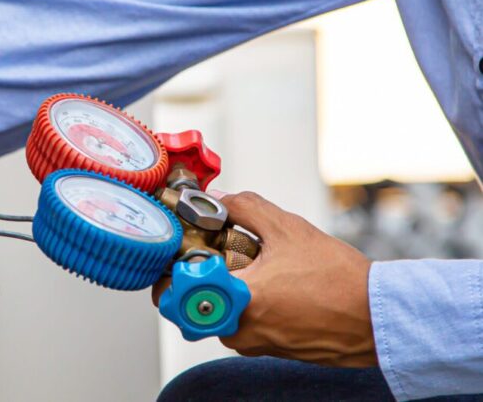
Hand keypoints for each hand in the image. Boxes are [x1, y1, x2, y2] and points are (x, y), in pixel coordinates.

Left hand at [152, 190, 376, 367]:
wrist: (378, 318)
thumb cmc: (339, 280)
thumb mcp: (289, 230)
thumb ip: (246, 209)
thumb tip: (218, 199)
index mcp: (237, 301)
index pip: (175, 294)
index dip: (172, 269)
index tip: (180, 251)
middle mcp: (239, 330)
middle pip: (193, 302)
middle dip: (200, 276)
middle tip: (215, 253)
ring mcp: (253, 344)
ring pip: (218, 313)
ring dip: (225, 289)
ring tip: (251, 266)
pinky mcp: (269, 350)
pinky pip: (241, 324)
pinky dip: (246, 304)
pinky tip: (270, 284)